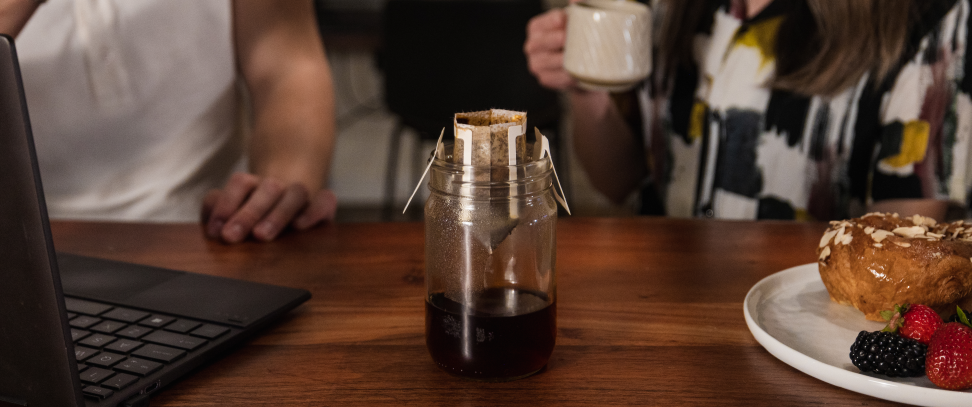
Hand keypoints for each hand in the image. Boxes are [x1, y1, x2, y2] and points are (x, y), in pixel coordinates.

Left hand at [201, 172, 336, 242]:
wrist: (289, 201)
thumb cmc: (256, 213)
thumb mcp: (234, 209)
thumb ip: (219, 209)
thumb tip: (212, 223)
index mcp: (255, 185)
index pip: (241, 183)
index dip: (226, 204)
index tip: (215, 231)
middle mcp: (280, 186)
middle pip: (268, 188)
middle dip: (248, 213)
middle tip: (231, 236)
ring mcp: (303, 195)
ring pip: (296, 193)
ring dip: (278, 214)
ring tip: (261, 236)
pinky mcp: (324, 205)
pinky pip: (326, 200)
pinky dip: (314, 211)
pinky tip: (299, 227)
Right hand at [524, 8, 575, 89]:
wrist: (584, 66)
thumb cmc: (579, 38)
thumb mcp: (578, 21)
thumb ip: (578, 7)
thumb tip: (575, 1)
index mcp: (537, 27)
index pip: (542, 23)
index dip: (554, 20)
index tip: (566, 20)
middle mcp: (532, 45)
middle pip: (540, 42)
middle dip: (554, 39)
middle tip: (567, 38)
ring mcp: (536, 63)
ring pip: (545, 61)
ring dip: (560, 60)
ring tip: (576, 58)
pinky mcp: (544, 78)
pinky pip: (552, 78)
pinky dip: (564, 76)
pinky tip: (575, 74)